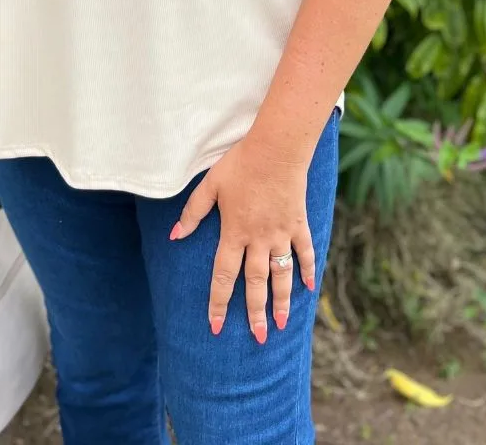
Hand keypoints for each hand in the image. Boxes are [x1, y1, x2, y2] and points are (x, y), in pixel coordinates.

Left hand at [169, 134, 315, 343]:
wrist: (277, 148)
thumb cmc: (241, 163)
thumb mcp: (210, 185)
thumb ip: (193, 212)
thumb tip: (174, 235)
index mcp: (234, 232)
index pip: (224, 275)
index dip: (218, 302)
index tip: (215, 326)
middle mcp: (259, 239)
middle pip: (255, 283)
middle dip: (255, 313)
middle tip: (259, 337)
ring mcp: (281, 232)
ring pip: (281, 274)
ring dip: (282, 300)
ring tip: (282, 323)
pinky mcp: (298, 222)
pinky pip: (304, 250)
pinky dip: (308, 269)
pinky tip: (310, 287)